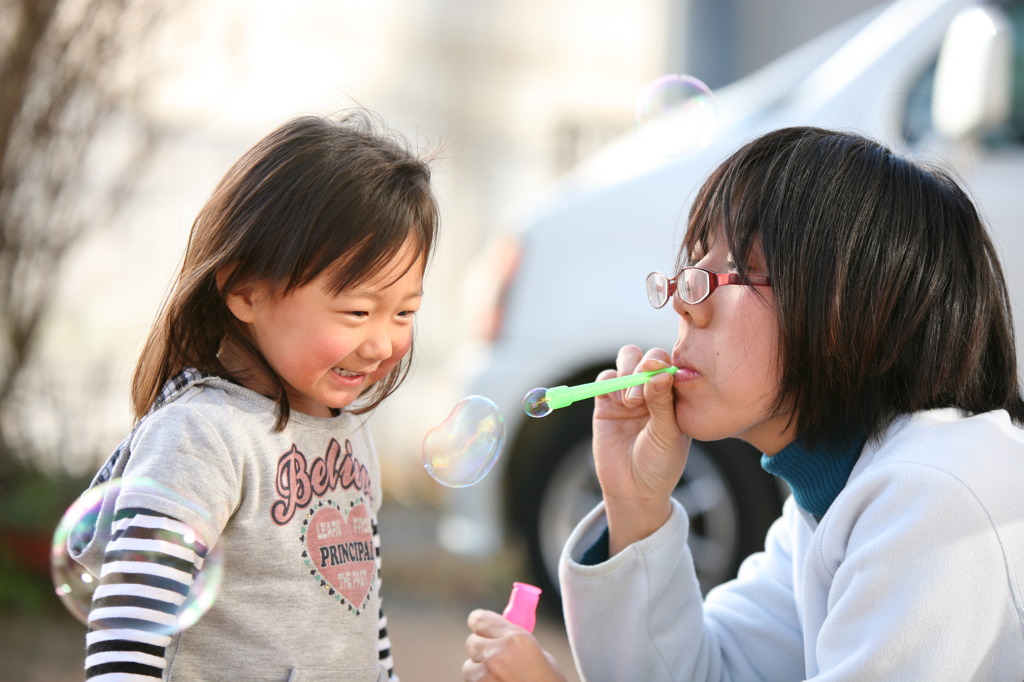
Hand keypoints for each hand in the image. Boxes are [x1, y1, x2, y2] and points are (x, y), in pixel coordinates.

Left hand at [463, 610, 567, 681]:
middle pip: (472, 642)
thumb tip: (498, 634)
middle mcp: (496, 654)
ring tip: (501, 680)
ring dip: (479, 672)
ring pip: (469, 667)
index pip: (479, 619)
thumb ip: (516, 642)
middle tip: (495, 657)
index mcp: (515, 639)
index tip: (482, 628)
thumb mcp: (541, 656)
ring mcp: (485, 678)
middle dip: (482, 649)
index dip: (480, 624)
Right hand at [592, 345, 690, 553]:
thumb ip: (663, 402)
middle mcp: (653, 390)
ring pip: (626, 360)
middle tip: (640, 396)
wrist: (633, 489)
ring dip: (627, 372)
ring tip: (631, 402)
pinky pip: (606, 378)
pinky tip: (617, 402)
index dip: (663, 364)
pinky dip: (609, 382)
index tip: (658, 374)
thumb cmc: (660, 464)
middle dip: (643, 367)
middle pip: (647, 357)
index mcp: (675, 395)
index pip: (670, 364)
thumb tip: (660, 372)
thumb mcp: (668, 434)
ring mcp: (629, 395)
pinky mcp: (606, 403)